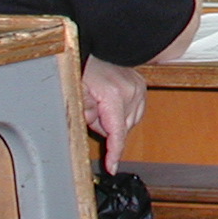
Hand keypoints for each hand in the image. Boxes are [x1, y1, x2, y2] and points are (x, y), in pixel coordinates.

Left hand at [82, 56, 147, 172]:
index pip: (117, 132)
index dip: (114, 152)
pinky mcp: (141, 86)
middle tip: (92, 114)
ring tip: (101, 106)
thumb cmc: (82, 68)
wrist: (93, 52)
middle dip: (106, 127)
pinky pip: (136, 111)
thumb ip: (84, 109)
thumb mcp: (75, 90)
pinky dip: (124, 113)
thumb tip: (93, 124)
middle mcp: (131, 92)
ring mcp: (138, 88)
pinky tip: (112, 105)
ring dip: (116, 121)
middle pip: (122, 128)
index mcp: (114, 95)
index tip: (112, 166)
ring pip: (130, 121)